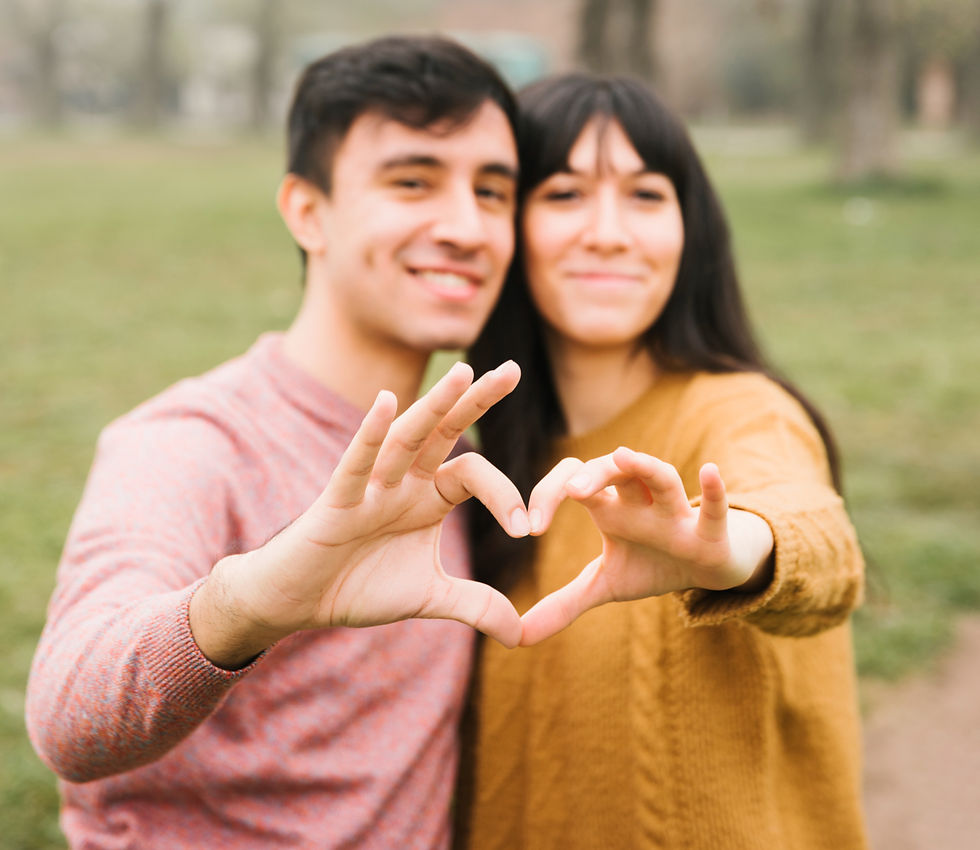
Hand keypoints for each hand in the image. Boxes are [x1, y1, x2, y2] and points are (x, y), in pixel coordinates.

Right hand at [190, 362, 528, 666]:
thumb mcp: (428, 597)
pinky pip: (356, 464)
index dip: (505, 495)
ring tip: (466, 372)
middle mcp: (403, 481)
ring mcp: (370, 487)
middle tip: (512, 370)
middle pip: (444, 431)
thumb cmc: (358, 586)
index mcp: (427, 496)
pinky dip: (369, 434)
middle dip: (477, 400)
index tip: (526, 530)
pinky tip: (385, 401)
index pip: (474, 473)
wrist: (299, 601)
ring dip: (435, 405)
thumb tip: (522, 635)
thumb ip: (475, 605)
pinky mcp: (337, 502)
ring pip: (406, 438)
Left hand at [519, 446, 773, 645]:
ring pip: (661, 479)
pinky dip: (714, 492)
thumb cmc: (651, 565)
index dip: (548, 494)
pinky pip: (715, 509)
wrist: (705, 571)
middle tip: (572, 490)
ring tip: (622, 455)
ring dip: (644, 467)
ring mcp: (675, 514)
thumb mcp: (605, 585)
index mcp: (610, 508)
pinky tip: (709, 471)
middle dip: (594, 475)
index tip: (531, 528)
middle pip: (614, 471)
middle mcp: (640, 503)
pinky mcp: (710, 532)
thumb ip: (562, 604)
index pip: (574, 480)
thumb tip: (517, 637)